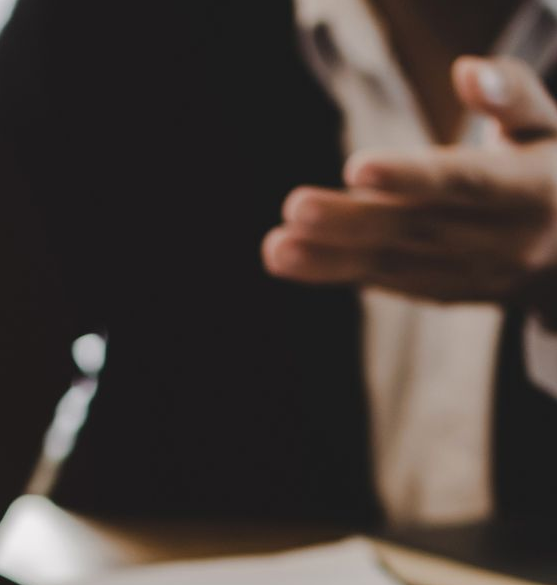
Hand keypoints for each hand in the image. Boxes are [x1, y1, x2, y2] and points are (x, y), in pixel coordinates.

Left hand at [264, 57, 556, 315]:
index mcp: (531, 192)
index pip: (466, 184)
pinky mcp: (443, 292)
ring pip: (393, 265)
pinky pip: (385, 283)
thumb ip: (512, 94)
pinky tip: (292, 259)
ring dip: (329, 258)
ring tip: (277, 247)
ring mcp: (471, 275)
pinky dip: (336, 272)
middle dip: (351, 222)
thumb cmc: (552, 163)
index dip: (412, 178)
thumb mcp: (550, 124)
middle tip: (294, 208)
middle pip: (416, 229)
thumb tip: (467, 70)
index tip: (357, 168)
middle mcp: (500, 241)